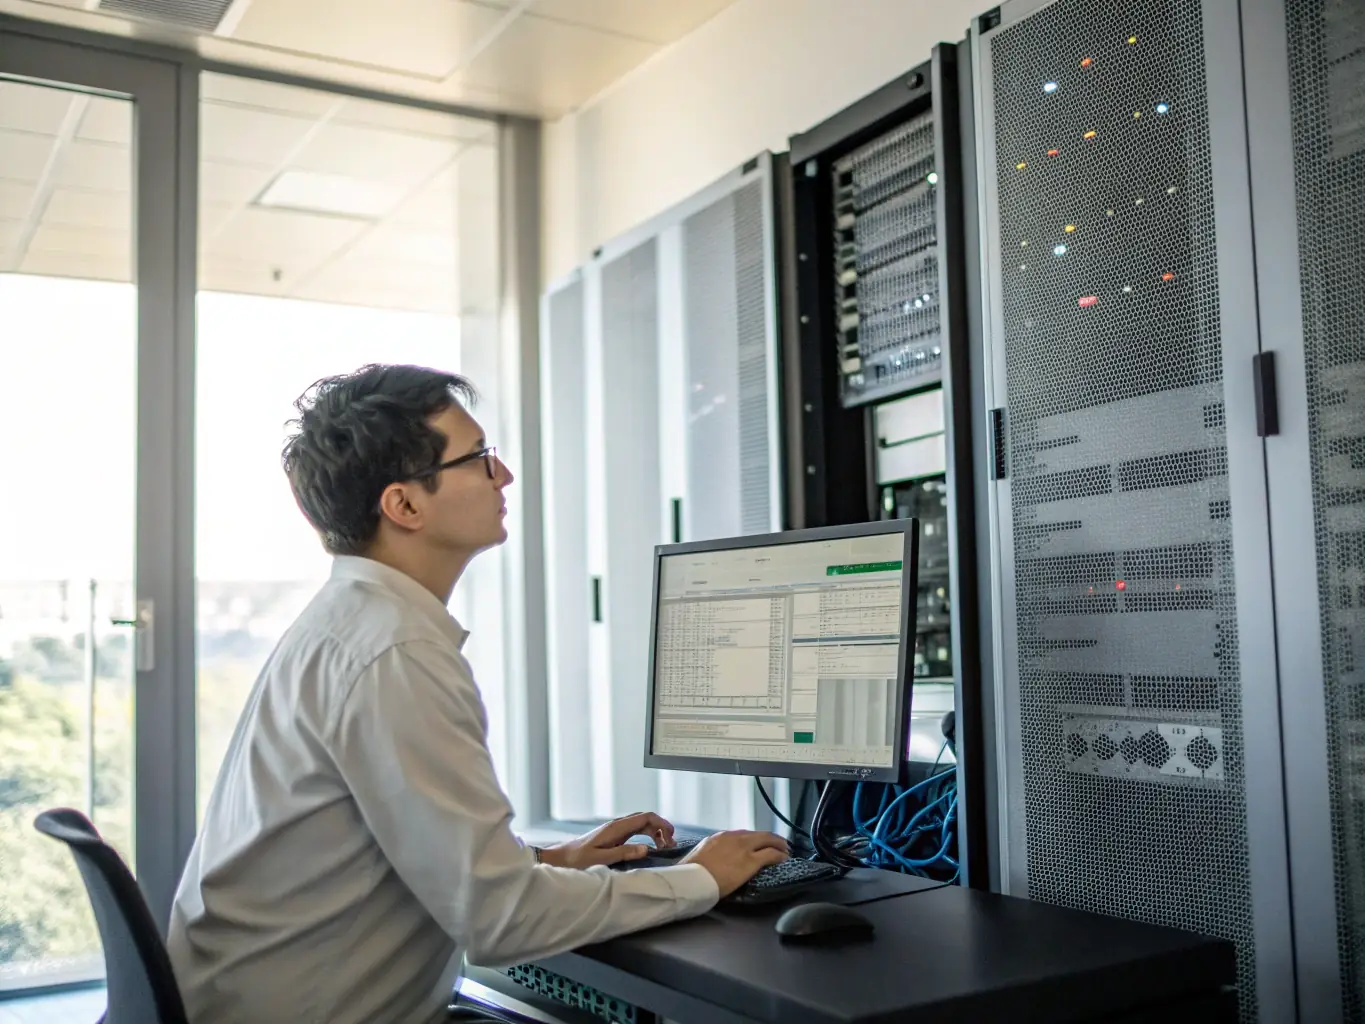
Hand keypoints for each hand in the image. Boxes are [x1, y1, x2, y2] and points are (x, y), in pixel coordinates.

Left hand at [537, 812, 675, 869]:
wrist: (562, 858)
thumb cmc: (578, 859)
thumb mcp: (601, 858)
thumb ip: (624, 852)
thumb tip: (646, 849)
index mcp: (616, 827)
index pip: (645, 817)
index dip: (662, 824)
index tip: (672, 836)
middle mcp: (617, 825)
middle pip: (646, 818)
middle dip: (661, 827)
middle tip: (671, 844)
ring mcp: (616, 829)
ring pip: (641, 824)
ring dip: (655, 832)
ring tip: (664, 846)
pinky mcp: (614, 836)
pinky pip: (635, 830)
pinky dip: (646, 835)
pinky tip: (650, 846)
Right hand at [680, 830, 788, 897]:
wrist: (694, 878)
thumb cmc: (692, 870)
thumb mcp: (701, 854)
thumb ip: (712, 852)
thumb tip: (714, 858)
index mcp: (721, 836)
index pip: (744, 835)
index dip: (755, 839)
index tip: (759, 843)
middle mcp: (735, 838)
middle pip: (759, 834)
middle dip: (771, 838)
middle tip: (780, 843)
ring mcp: (744, 849)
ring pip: (768, 840)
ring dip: (778, 844)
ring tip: (784, 849)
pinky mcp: (751, 862)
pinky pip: (771, 854)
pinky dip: (780, 855)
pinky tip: (785, 858)